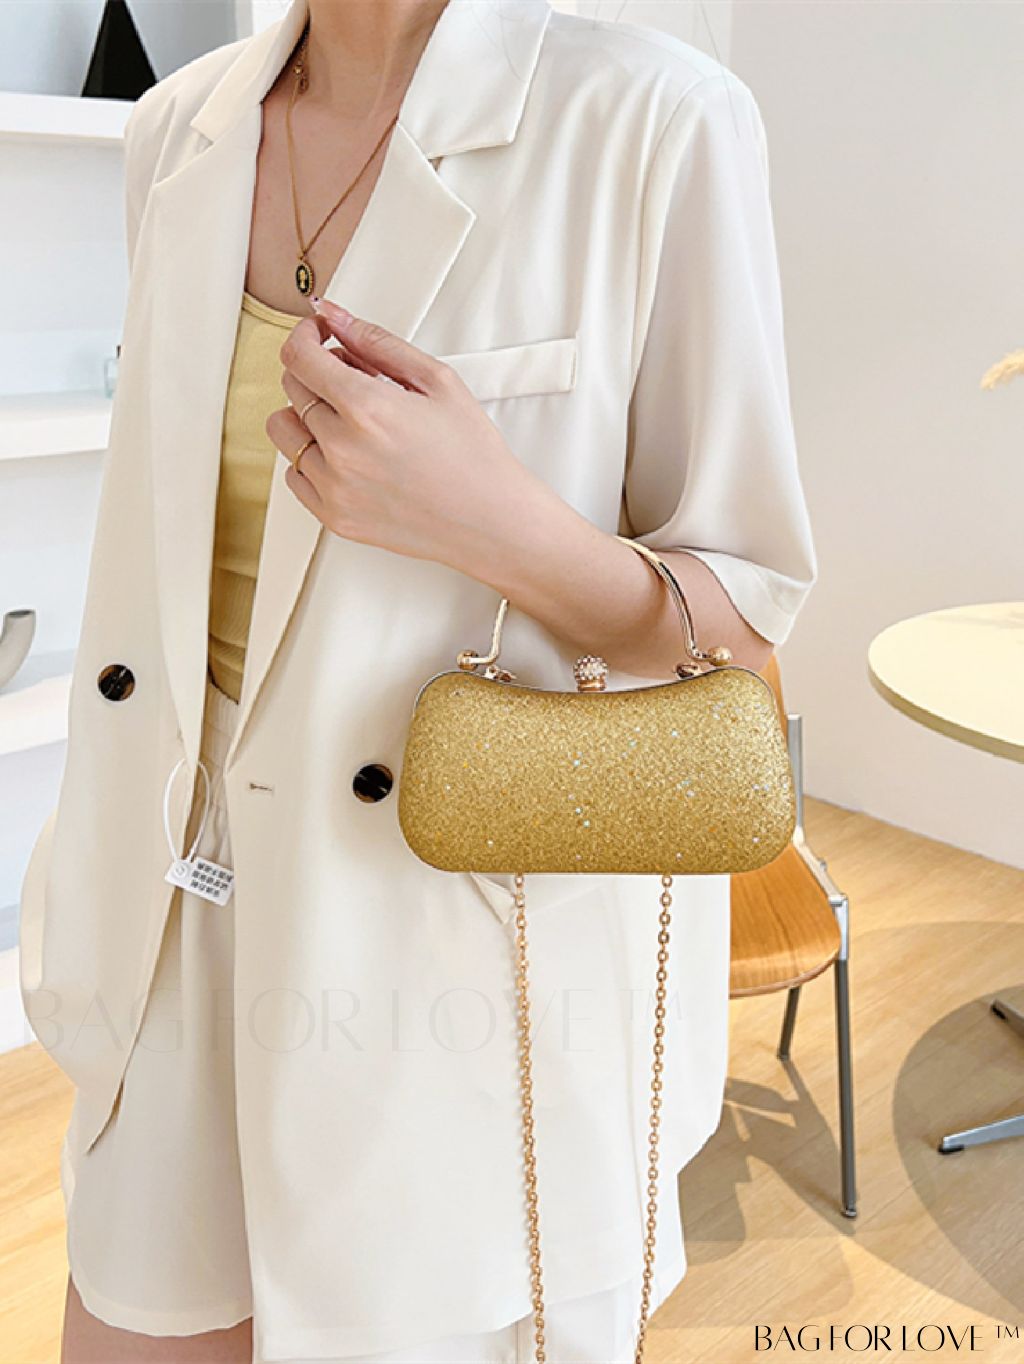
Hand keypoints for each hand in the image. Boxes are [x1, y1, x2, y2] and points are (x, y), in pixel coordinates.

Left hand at [267, 301, 543, 573]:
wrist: (490, 520)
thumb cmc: (473, 454)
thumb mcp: (437, 381)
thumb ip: (377, 342)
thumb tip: (333, 315)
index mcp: (366, 407)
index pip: (298, 356)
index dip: (304, 335)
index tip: (318, 335)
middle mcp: (342, 449)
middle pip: (291, 389)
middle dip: (315, 373)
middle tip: (355, 382)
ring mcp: (334, 487)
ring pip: (285, 432)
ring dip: (306, 416)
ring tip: (348, 422)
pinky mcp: (334, 517)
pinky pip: (294, 475)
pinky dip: (311, 459)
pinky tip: (348, 457)